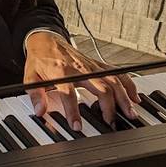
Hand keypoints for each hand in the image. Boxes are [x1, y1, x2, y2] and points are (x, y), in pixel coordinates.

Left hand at [23, 31, 139, 130]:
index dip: (73, 111)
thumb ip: (35, 95)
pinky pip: (117, 72)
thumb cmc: (40, 59)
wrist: (45, 40)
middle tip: (111, 123)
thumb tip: (39, 111)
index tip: (77, 126)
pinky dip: (128, 84)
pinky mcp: (97, 64)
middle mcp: (79, 69)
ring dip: (124, 98)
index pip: (69, 94)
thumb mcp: (30, 76)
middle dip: (109, 107)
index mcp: (61, 73)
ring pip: (113, 80)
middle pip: (100, 87)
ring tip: (130, 113)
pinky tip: (135, 96)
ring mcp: (91, 66)